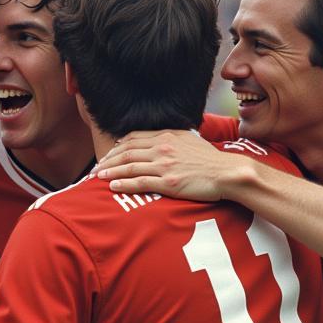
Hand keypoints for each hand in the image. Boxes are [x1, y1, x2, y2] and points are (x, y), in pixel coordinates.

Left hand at [97, 130, 235, 201]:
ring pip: (129, 166)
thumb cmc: (211, 159)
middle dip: (108, 159)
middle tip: (96, 168)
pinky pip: (140, 182)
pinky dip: (124, 183)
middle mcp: (163, 148)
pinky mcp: (168, 182)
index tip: (108, 153)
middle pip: (127, 151)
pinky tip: (112, 186)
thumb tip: (164, 139)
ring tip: (97, 177)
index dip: (117, 146)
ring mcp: (165, 165)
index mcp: (167, 136)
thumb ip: (174, 138)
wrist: (227, 172)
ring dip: (110, 171)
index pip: (134, 138)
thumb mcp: (191, 140)